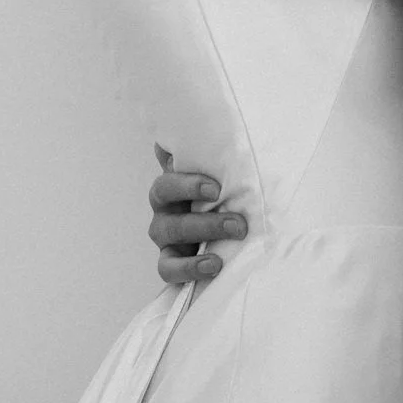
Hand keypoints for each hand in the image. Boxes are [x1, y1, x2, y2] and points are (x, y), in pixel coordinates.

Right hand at [147, 145, 242, 286]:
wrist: (231, 234)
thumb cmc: (227, 198)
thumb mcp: (224, 176)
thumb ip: (211, 156)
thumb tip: (200, 133)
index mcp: (174, 184)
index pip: (167, 178)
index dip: (187, 182)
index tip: (216, 188)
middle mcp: (165, 208)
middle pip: (166, 201)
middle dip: (203, 213)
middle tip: (238, 221)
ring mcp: (165, 236)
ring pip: (169, 232)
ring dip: (202, 234)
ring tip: (233, 239)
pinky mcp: (170, 263)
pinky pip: (168, 268)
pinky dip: (189, 268)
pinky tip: (214, 265)